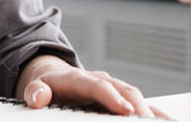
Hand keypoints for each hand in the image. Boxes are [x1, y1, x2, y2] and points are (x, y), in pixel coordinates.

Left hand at [16, 54, 160, 116]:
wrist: (53, 76)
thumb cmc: (48, 85)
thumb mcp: (35, 87)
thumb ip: (35, 92)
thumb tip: (38, 96)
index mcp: (80, 78)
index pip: (99, 86)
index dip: (113, 97)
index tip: (126, 110)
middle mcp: (101, 81)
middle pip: (125, 90)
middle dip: (139, 107)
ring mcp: (113, 88)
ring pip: (137, 96)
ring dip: (150, 111)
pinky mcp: (120, 98)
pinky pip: (141, 104)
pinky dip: (155, 113)